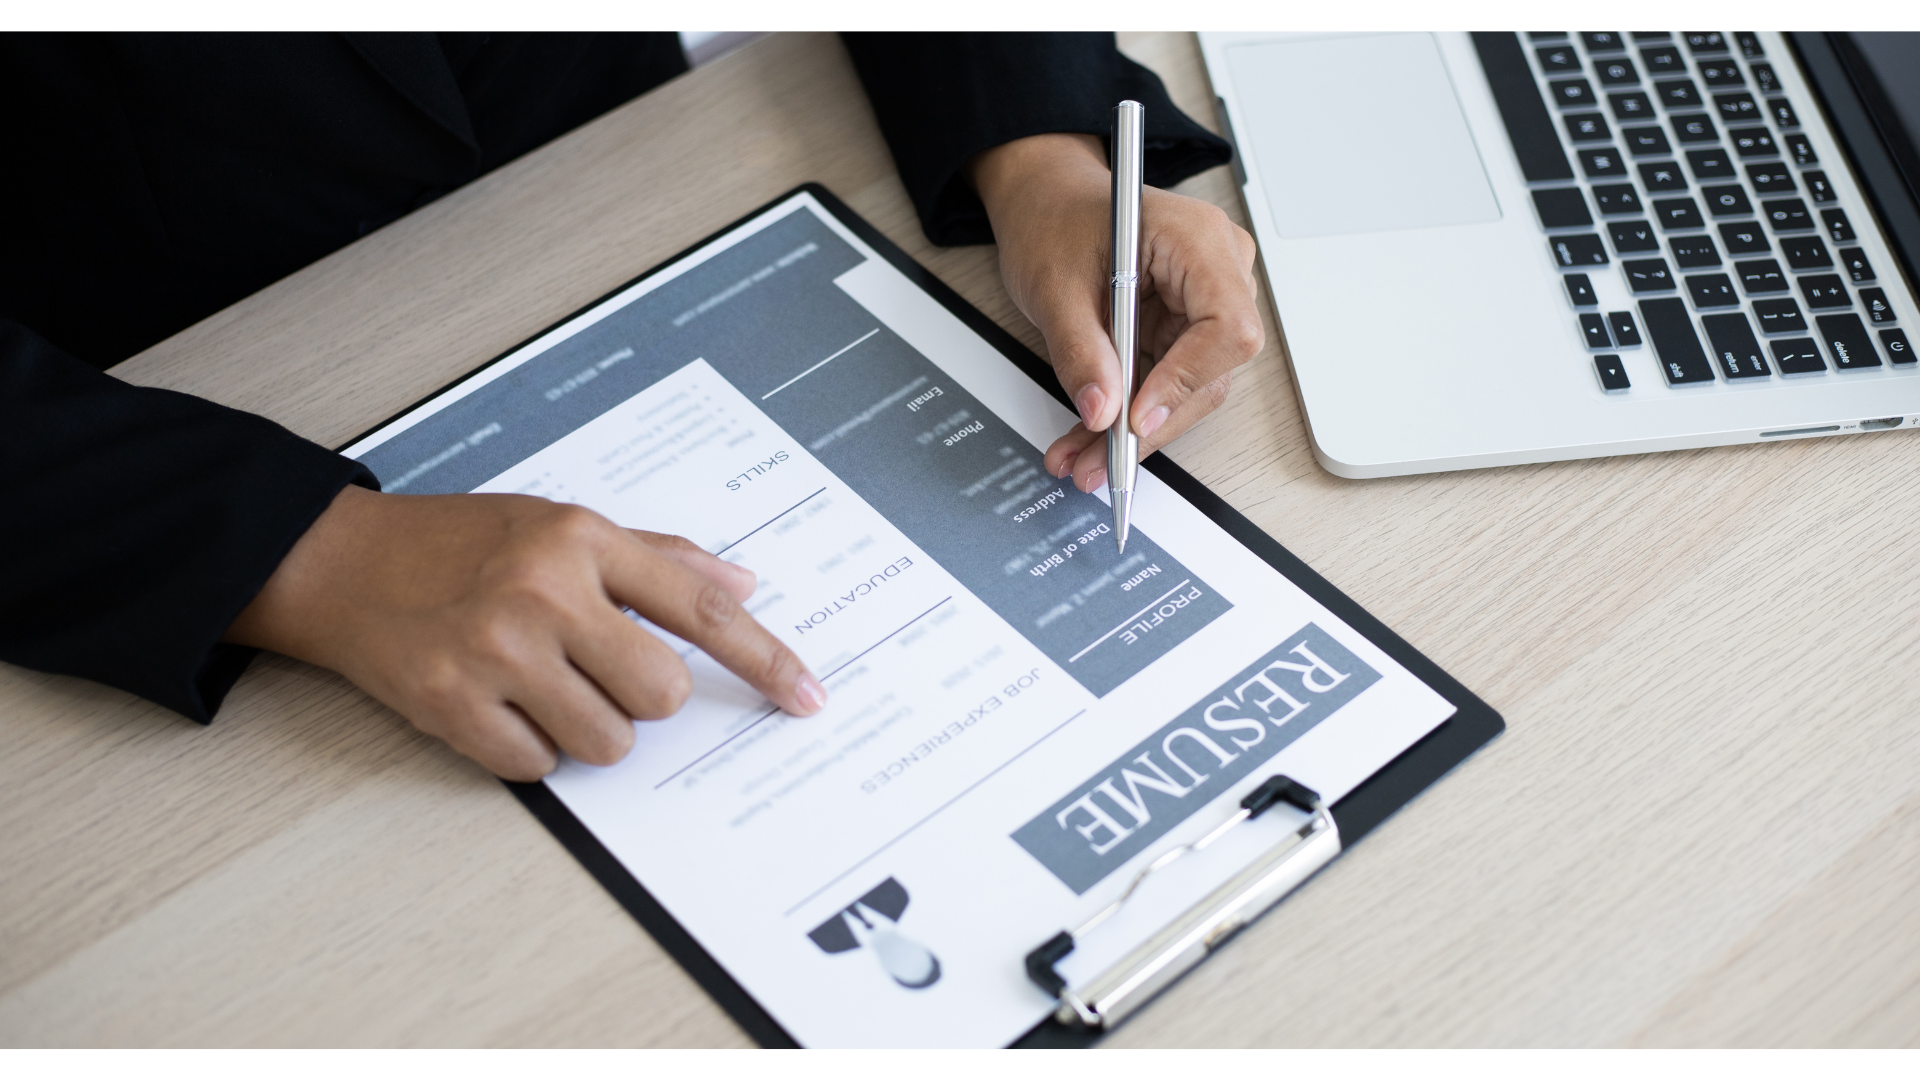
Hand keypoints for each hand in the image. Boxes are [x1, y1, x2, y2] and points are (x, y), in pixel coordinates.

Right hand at [224, 485, 825, 779]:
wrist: (338, 562)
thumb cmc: (456, 543)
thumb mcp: (557, 523)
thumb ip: (655, 558)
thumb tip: (742, 588)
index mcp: (582, 540)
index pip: (700, 609)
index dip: (764, 660)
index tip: (806, 696)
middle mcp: (544, 591)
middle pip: (662, 693)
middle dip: (644, 698)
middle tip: (598, 670)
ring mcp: (496, 650)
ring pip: (608, 741)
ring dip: (588, 728)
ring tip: (541, 684)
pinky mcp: (451, 704)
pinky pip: (539, 766)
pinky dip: (528, 749)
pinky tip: (497, 704)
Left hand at [970, 133, 1262, 491]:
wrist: (1046, 204)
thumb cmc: (1056, 219)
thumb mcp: (1054, 285)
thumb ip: (1081, 350)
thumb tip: (1102, 410)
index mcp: (1198, 239)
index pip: (1227, 325)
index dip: (1186, 379)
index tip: (1137, 416)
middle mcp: (1217, 271)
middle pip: (1210, 369)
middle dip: (1150, 423)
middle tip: (1098, 460)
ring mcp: (1204, 304)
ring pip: (1189, 390)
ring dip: (1134, 431)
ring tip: (1080, 458)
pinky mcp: (1183, 331)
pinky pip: (1167, 385)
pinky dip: (1126, 415)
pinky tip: (1089, 440)